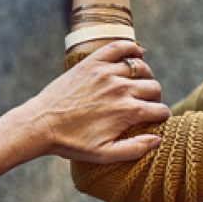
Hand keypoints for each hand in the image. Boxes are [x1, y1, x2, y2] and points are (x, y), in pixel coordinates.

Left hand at [24, 41, 169, 162]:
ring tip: (138, 84)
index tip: (156, 119)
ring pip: (141, 67)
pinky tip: (136, 54)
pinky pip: (119, 47)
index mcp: (128, 112)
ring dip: (145, 76)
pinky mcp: (92, 62)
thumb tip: (158, 139)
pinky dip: (132, 48)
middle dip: (154, 97)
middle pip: (154, 87)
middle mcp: (121, 88)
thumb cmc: (72, 142)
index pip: (160, 110)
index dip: (161, 116)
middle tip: (145, 104)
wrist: (41, 124)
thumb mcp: (105, 154)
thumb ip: (135, 148)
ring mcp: (107, 72)